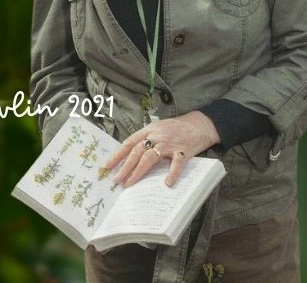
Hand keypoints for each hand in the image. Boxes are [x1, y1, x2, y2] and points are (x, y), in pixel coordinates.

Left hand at [102, 111, 220, 188]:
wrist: (199, 124)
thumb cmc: (176, 128)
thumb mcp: (157, 129)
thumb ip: (145, 140)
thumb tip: (129, 157)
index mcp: (148, 130)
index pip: (129, 143)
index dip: (117, 155)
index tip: (107, 166)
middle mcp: (156, 136)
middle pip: (136, 152)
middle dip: (125, 167)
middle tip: (116, 180)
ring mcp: (169, 144)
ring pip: (150, 158)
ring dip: (138, 172)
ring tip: (130, 183)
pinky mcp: (183, 151)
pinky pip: (177, 163)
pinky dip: (172, 173)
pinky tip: (167, 183)